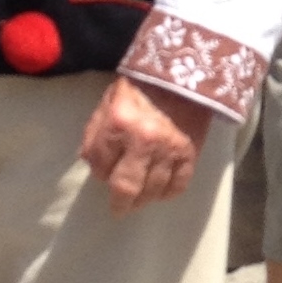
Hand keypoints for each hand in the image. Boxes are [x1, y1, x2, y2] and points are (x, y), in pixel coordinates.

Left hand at [80, 75, 211, 214]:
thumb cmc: (143, 86)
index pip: (99, 164)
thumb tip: (91, 162)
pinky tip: (161, 191)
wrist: (186, 73)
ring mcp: (169, 149)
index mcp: (118, 123)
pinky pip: (178, 186)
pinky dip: (168, 193)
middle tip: (119, 208)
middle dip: (119, 202)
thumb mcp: (110, 101)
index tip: (105, 171)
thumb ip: (96, 131)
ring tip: (139, 198)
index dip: (99, 171)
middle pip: (126, 187)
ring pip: (152, 191)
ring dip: (143, 199)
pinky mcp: (190, 153)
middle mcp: (143, 139)